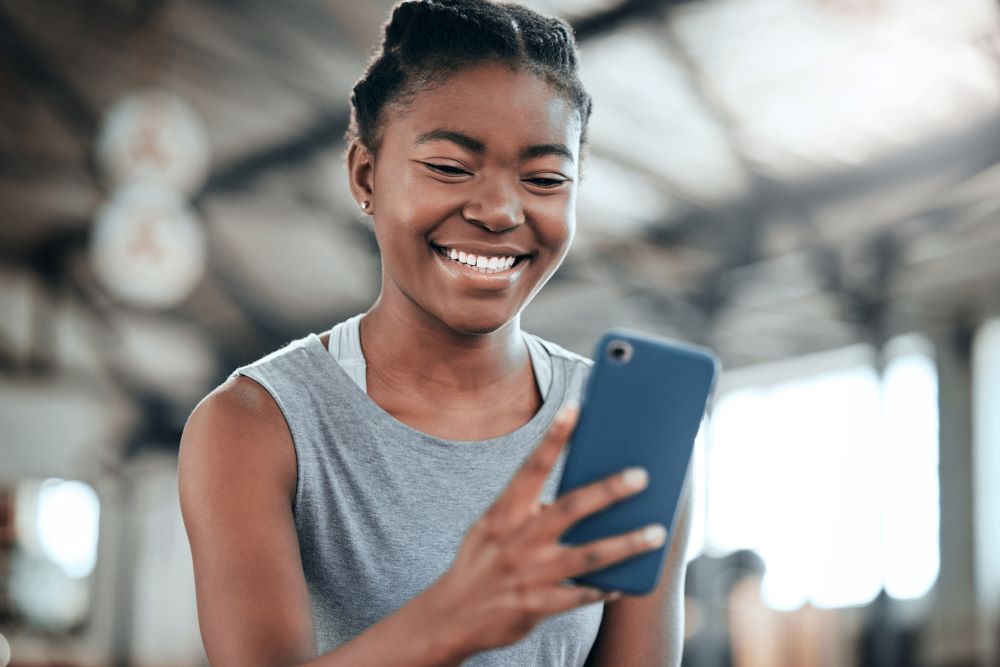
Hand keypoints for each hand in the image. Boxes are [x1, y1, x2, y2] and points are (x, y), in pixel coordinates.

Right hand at [419, 403, 666, 659]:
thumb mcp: (492, 527)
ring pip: (588, 555)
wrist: (451, 618)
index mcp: (503, 513)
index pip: (531, 468)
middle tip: (642, 476)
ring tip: (657, 533)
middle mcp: (517, 539)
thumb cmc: (481, 562)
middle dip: (609, 490)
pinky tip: (624, 582)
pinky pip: (581, 595)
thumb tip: (576, 493)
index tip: (575, 409)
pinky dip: (604, 588)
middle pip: (570, 508)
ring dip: (626, 544)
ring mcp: (528, 574)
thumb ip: (526, 509)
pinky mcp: (538, 606)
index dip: (553, 438)